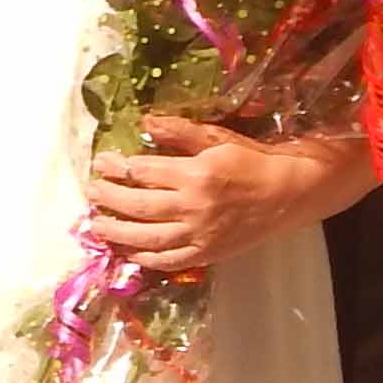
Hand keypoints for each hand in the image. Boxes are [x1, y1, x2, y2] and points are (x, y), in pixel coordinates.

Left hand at [83, 116, 371, 274]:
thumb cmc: (254, 160)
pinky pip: (167, 260)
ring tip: (96, 223)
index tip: (101, 163)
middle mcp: (194, 207)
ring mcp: (199, 234)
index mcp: (196, 174)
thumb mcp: (218, 138)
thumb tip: (144, 122)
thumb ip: (179, 132)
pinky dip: (143, 257)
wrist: (291, 193)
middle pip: (137, 205)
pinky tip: (128, 250)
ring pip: (146, 237)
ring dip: (115, 231)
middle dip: (108, 198)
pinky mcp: (206, 254)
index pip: (143, 171)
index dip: (116, 167)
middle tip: (91, 192)